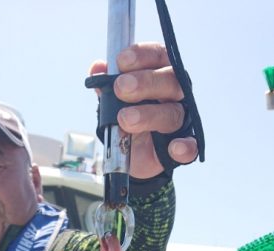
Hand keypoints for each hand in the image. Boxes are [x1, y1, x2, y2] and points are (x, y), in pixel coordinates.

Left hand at [90, 42, 197, 179]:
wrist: (130, 155)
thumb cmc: (127, 118)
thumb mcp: (114, 101)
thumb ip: (107, 85)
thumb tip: (97, 68)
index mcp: (159, 74)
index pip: (157, 56)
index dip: (141, 56)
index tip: (121, 62)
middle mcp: (174, 94)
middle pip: (169, 81)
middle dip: (144, 82)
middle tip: (120, 88)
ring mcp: (180, 120)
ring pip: (172, 113)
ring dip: (149, 114)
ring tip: (124, 119)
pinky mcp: (182, 145)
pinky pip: (191, 146)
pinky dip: (185, 147)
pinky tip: (175, 148)